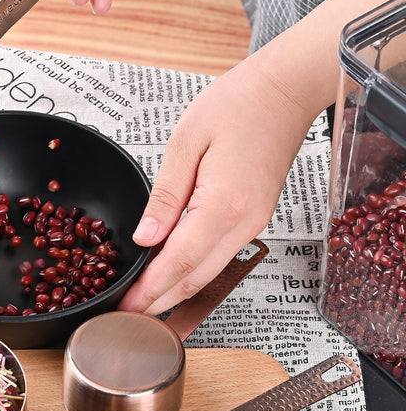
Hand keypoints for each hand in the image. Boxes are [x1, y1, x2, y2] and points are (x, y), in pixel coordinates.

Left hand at [118, 53, 316, 314]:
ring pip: (209, 274)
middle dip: (159, 304)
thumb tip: (145, 239)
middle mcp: (243, 223)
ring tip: (144, 305)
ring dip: (176, 293)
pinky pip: (219, 257)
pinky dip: (193, 273)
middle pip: (195, 280)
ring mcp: (253, 224)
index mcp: (223, 205)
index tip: (125, 307)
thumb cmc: (237, 104)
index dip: (149, 291)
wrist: (285, 91)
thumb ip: (164, 197)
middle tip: (128, 318)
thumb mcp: (185, 143)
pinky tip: (171, 276)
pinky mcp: (254, 220)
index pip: (179, 263)